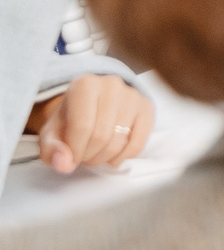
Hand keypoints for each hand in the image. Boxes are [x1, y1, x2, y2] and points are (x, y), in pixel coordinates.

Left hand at [29, 74, 153, 173]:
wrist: (92, 104)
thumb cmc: (70, 119)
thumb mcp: (51, 132)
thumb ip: (51, 149)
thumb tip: (64, 164)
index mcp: (85, 85)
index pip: (82, 126)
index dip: (74, 151)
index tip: (70, 159)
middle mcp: (112, 85)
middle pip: (101, 136)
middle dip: (89, 155)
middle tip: (82, 156)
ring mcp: (133, 96)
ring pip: (119, 141)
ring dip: (104, 158)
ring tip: (95, 154)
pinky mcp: (147, 108)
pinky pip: (138, 144)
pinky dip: (123, 157)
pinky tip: (113, 155)